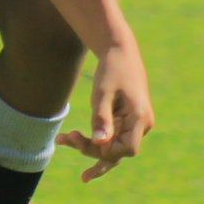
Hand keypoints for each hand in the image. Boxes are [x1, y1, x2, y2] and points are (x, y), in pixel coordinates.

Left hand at [61, 42, 154, 180]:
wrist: (119, 51)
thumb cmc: (111, 69)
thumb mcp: (102, 93)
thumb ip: (102, 119)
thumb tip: (100, 144)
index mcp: (140, 117)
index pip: (127, 149)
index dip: (105, 151)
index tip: (82, 141)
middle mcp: (142, 124)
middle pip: (117, 150)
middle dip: (91, 149)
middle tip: (64, 139)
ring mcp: (136, 124)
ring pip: (113, 145)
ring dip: (89, 146)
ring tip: (62, 140)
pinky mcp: (127, 121)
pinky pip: (111, 136)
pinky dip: (93, 138)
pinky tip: (69, 138)